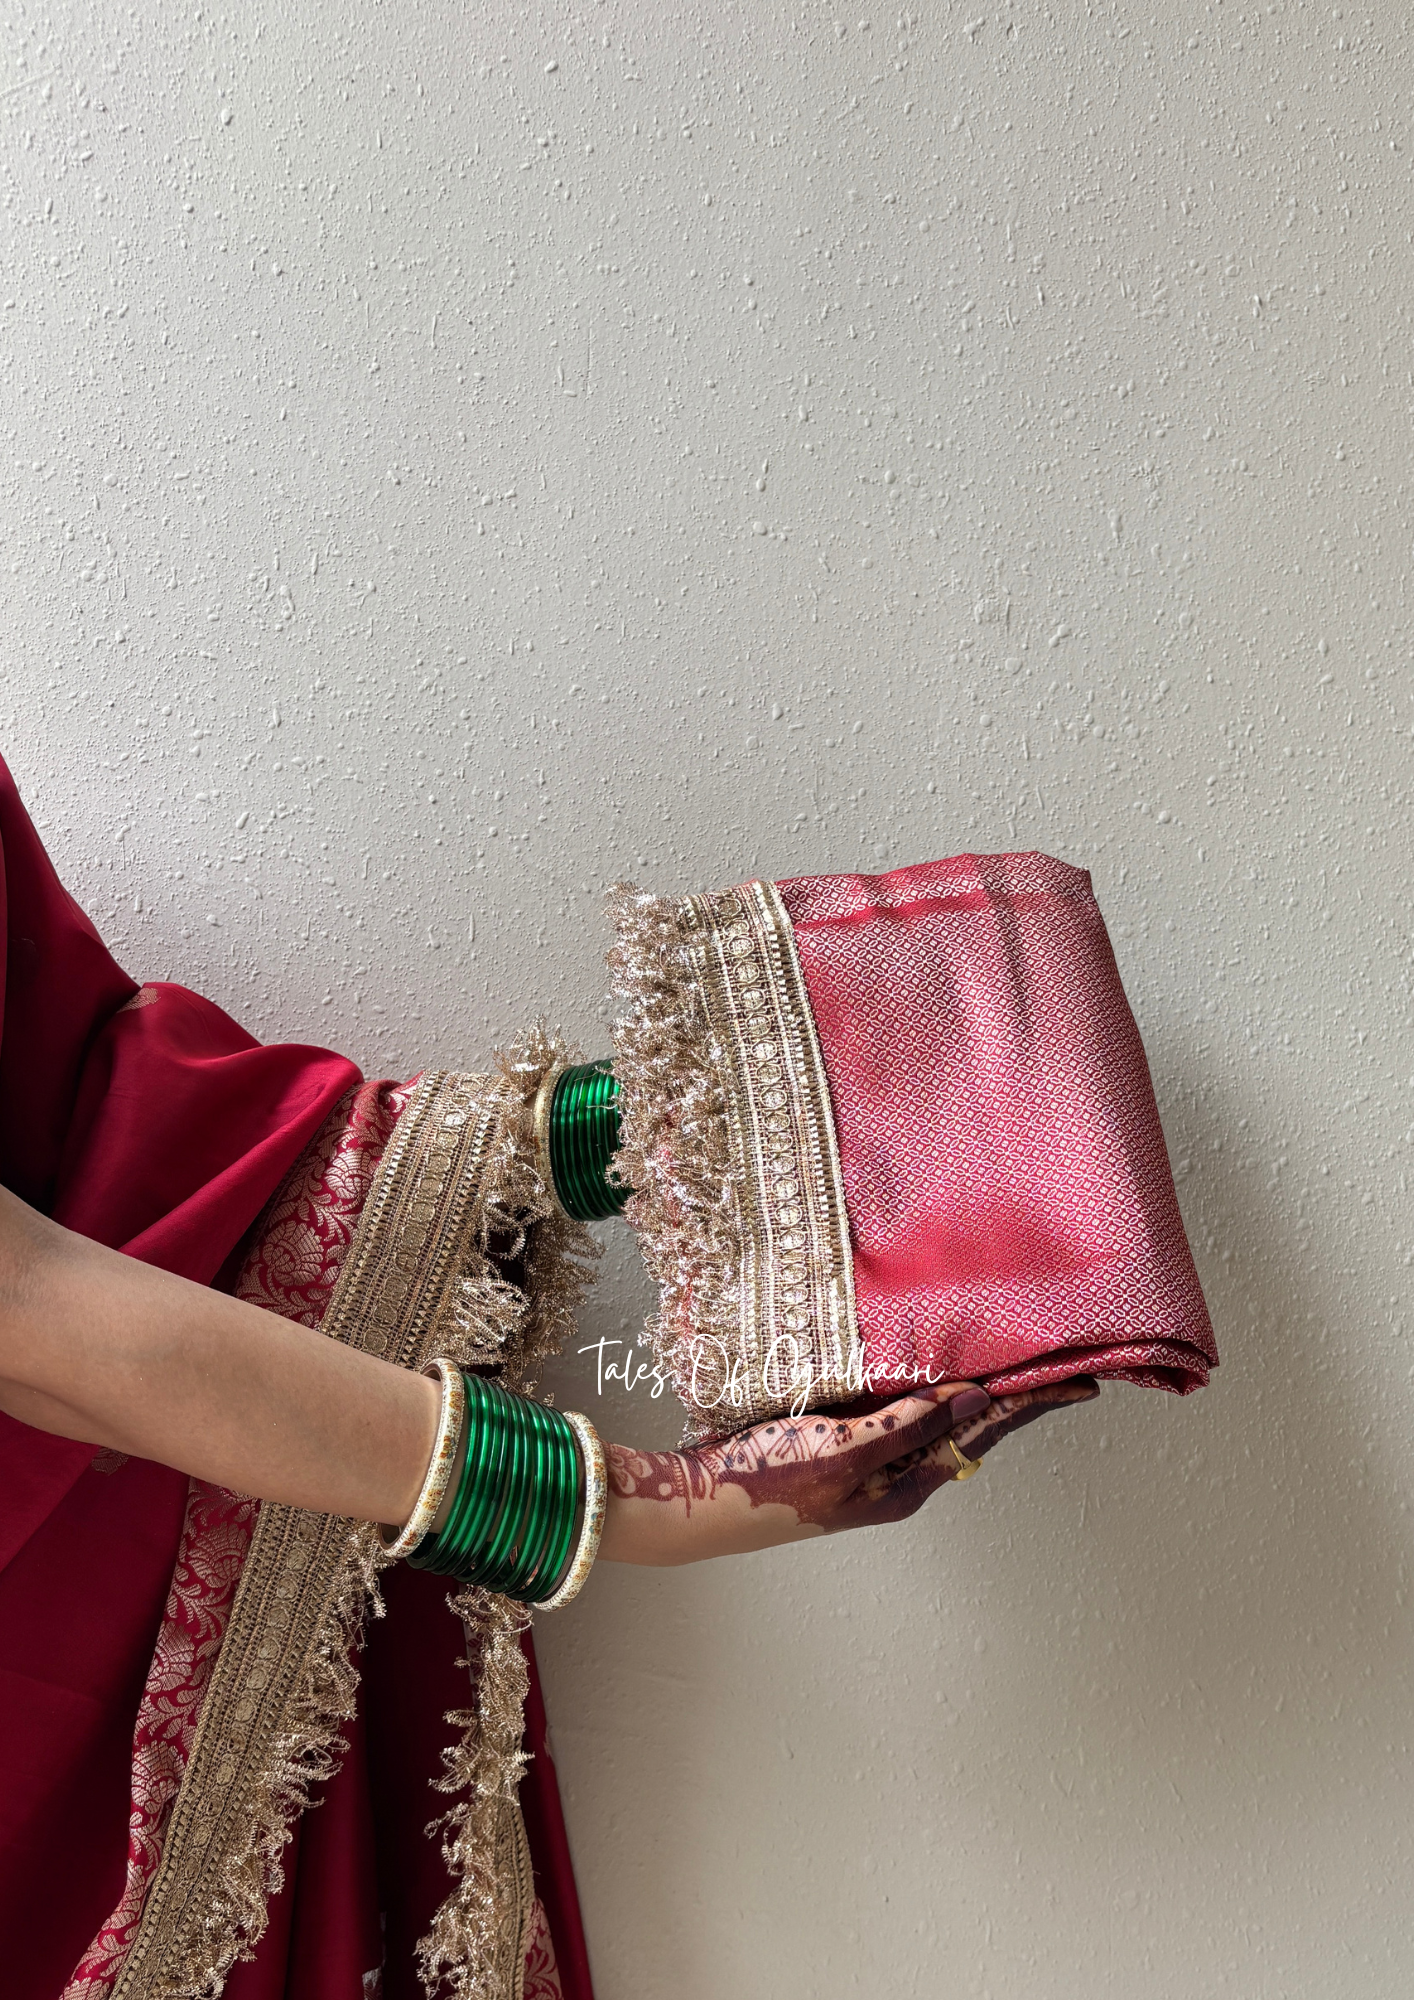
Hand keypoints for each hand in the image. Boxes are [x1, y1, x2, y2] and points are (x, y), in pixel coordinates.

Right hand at [598, 1375, 1098, 1565]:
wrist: (698, 1504)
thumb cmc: (767, 1483)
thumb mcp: (843, 1453)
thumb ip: (906, 1426)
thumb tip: (971, 1398)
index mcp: (906, 1481)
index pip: (985, 1429)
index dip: (1034, 1402)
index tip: (1083, 1380)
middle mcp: (897, 1473)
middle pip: (971, 1425)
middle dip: (1016, 1396)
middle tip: (1063, 1364)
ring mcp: (868, 1460)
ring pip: (938, 1419)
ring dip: (975, 1391)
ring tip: (1014, 1365)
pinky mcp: (839, 1443)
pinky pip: (900, 1412)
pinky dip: (926, 1388)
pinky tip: (930, 1370)